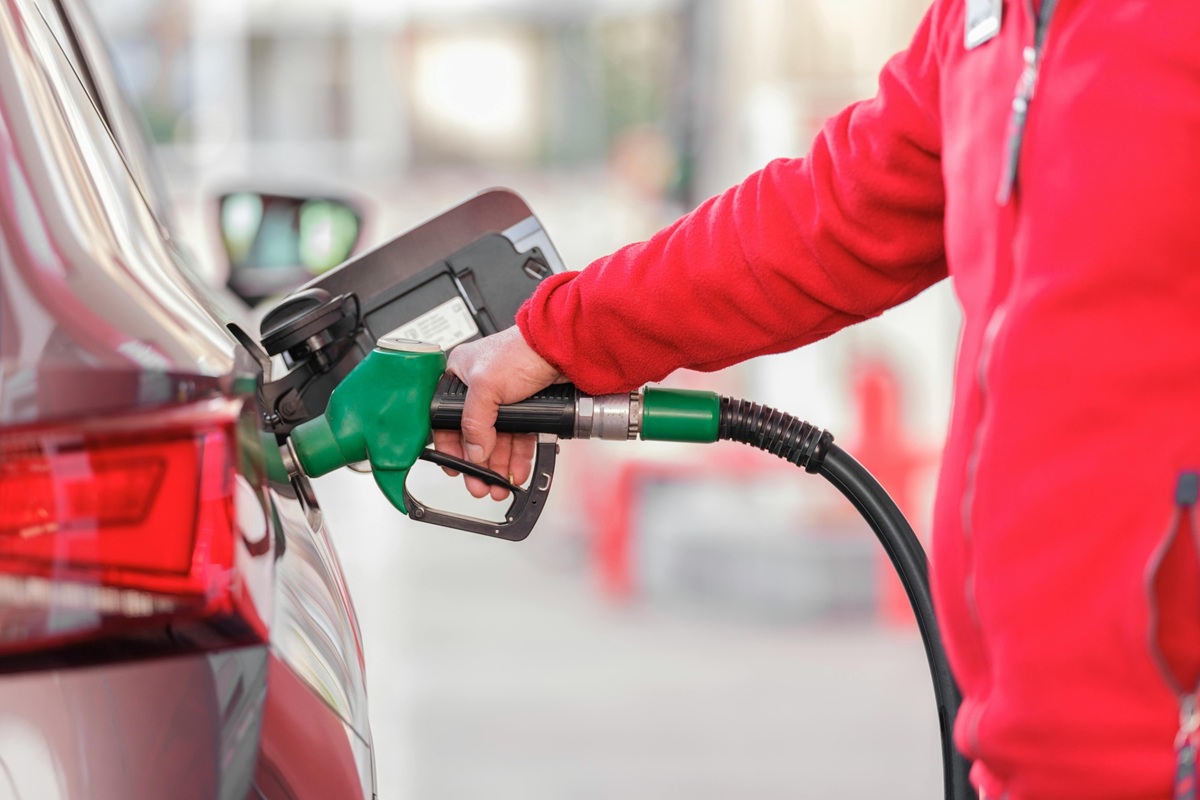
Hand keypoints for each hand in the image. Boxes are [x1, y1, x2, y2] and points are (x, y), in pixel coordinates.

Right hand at [433, 326, 563, 499]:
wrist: (563, 349)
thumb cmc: (521, 349)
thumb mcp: (485, 385)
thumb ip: (474, 422)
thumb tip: (473, 451)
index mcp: (459, 376)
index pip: (446, 420)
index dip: (449, 446)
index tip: (454, 468)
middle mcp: (480, 389)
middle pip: (474, 435)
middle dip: (477, 464)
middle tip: (479, 484)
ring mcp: (505, 400)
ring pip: (497, 441)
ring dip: (497, 465)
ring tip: (497, 485)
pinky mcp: (527, 407)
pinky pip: (519, 438)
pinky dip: (517, 456)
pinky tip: (516, 471)